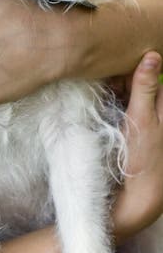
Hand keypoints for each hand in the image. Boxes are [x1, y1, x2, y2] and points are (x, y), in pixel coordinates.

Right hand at [112, 52, 162, 243]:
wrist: (137, 196)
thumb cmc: (145, 158)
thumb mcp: (143, 118)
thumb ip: (145, 87)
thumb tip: (153, 55)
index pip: (148, 73)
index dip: (129, 67)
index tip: (110, 67)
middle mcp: (155, 112)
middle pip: (137, 83)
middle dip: (119, 80)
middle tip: (100, 80)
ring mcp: (142, 122)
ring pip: (126, 95)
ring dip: (112, 92)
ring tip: (96, 93)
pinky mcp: (129, 131)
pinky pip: (118, 110)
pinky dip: (108, 106)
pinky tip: (97, 108)